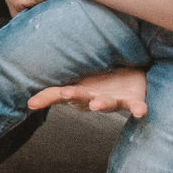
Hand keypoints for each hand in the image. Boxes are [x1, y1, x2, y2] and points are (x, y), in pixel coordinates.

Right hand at [29, 68, 150, 117]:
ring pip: (105, 103)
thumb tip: (36, 60)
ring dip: (101, 105)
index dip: (45, 98)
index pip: (57, 94)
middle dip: (74, 97)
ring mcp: (113, 99)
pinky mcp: (133, 99)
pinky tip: (141, 111)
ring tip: (97, 104)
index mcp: (78, 89)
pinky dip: (138, 109)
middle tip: (66, 94)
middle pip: (81, 98)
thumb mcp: (81, 69)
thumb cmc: (105, 71)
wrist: (137, 71)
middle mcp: (93, 97)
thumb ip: (64, 67)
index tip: (32, 104)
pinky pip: (135, 105)